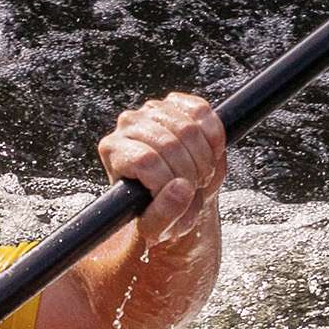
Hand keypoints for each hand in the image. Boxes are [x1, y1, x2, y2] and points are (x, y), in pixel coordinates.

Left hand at [98, 89, 225, 236]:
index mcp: (114, 150)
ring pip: (188, 129)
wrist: (177, 195)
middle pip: (169, 144)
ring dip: (204, 158)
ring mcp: (153, 109)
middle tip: (195, 187)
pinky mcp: (179, 102)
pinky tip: (210, 153)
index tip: (179, 196)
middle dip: (191, 173)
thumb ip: (164, 214)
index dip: (169, 182)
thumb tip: (180, 188)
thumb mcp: (157, 227)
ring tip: (201, 174)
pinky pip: (202, 112)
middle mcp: (128, 124)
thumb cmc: (159, 211)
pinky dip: (214, 137)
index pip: (146, 160)